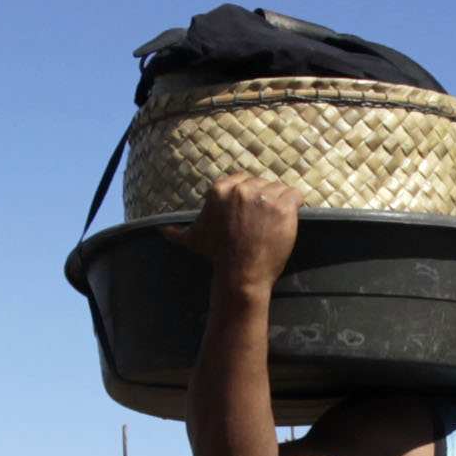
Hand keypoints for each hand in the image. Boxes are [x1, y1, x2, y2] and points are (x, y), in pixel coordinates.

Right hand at [169, 173, 301, 293]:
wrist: (241, 275)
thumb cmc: (218, 256)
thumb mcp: (193, 240)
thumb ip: (177, 231)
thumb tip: (159, 230)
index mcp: (221, 189)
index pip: (243, 180)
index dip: (248, 198)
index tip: (248, 215)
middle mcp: (242, 188)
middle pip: (262, 183)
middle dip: (263, 200)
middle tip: (261, 223)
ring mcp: (264, 196)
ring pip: (279, 188)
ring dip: (279, 204)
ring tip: (273, 224)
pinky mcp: (284, 207)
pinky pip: (296, 195)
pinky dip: (295, 206)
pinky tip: (286, 221)